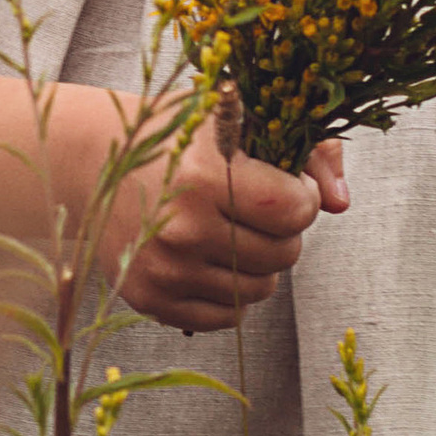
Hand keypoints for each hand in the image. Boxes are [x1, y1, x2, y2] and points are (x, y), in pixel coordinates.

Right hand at [114, 116, 350, 332]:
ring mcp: (163, 269)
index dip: (302, 198)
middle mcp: (181, 227)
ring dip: (262, 265)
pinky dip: (232, 293)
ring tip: (236, 232)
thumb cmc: (177, 134)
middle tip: (259, 210)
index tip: (285, 185)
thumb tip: (341, 203)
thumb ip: (304, 151)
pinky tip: (213, 257)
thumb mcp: (237, 118)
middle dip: (285, 233)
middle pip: (283, 255)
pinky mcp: (149, 299)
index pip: (294, 210)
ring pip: (259, 291)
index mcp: (204, 174)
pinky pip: (226, 317)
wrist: (94, 160)